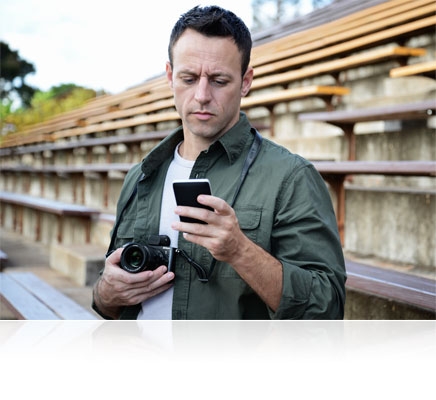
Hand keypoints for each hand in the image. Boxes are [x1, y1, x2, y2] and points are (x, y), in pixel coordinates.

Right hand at [94, 248, 174, 317]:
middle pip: (143, 284)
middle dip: (157, 277)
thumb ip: (117, 254)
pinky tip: (166, 285)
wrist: (105, 294)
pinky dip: (159, 290)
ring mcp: (130, 296)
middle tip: (165, 270)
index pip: (130, 279)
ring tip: (169, 277)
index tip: (151, 272)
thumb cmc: (109, 276)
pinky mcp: (135, 300)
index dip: (142, 277)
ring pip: (148, 290)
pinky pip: (149, 295)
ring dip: (161, 283)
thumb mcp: (109, 262)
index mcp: (116, 278)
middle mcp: (123, 288)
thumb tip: (125, 249)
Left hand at [172, 194, 282, 310]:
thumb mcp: (227, 218)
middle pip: (205, 215)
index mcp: (229, 214)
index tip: (199, 197)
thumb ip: (215, 212)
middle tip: (178, 210)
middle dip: (189, 211)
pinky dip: (189, 236)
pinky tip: (185, 233)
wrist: (238, 249)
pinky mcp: (214, 246)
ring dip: (184, 226)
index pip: (220, 205)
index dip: (209, 200)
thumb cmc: (229, 230)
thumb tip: (194, 205)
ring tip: (175, 224)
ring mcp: (220, 235)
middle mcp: (225, 224)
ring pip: (198, 229)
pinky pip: (198, 239)